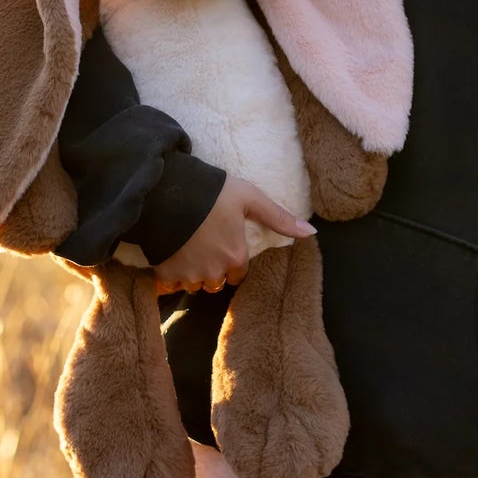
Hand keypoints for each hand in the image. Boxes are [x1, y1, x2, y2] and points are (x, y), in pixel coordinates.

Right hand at [152, 175, 314, 294]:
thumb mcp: (250, 198)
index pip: (238, 274)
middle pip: (217, 283)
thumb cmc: (212, 193)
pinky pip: (171, 286)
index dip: (233, 261)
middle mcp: (214, 272)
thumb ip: (279, 218)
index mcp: (235, 256)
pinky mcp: (165, 274)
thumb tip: (312, 232)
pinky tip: (171, 256)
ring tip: (188, 250)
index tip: (224, 246)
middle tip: (205, 247)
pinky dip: (171, 276)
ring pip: (195, 285)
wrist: (166, 191)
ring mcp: (188, 275)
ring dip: (193, 274)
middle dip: (214, 271)